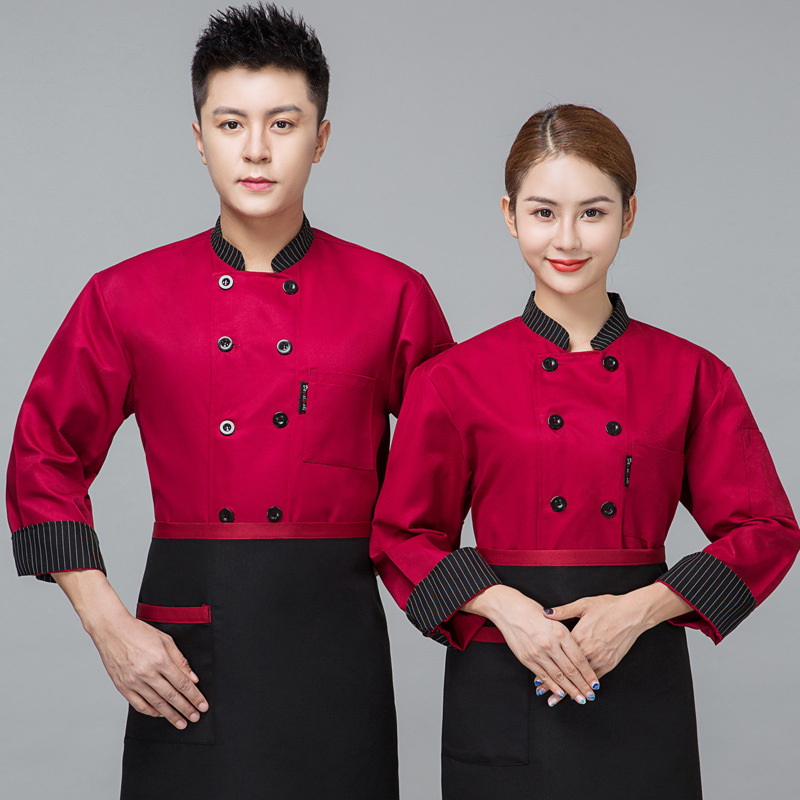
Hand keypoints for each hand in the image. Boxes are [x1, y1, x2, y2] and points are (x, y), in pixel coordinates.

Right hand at [51, 569, 208, 729]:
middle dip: (186, 709)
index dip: (194, 696)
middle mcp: (147, 673)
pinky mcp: (123, 687)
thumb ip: (180, 661)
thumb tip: (192, 678)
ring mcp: (134, 682)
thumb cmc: (140, 632)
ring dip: (171, 715)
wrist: (112, 631)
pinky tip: (161, 714)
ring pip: (156, 704)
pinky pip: (139, 705)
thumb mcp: (165, 640)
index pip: (182, 683)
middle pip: (171, 696)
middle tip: (195, 718)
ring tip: (181, 722)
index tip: (202, 705)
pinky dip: (151, 712)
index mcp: (160, 659)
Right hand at [463, 585, 598, 704]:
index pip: (579, 659)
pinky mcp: (526, 658)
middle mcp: (550, 644)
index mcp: (560, 632)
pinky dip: (553, 686)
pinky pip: (543, 676)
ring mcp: (538, 653)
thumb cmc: (531, 610)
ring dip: (570, 690)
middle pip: (571, 670)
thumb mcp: (554, 619)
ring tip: (579, 698)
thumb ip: (565, 636)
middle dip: (582, 686)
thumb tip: (579, 653)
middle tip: (590, 695)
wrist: (508, 609)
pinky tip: (560, 693)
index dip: (588, 674)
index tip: (595, 683)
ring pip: (558, 676)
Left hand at [538, 593, 647, 705]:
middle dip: (554, 683)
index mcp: (578, 636)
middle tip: (541, 693)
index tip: (537, 678)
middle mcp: (588, 650)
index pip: (558, 656)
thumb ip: (563, 611)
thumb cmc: (608, 607)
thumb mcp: (583, 605)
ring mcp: (600, 658)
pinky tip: (579, 693)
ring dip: (568, 689)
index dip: (547, 667)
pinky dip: (586, 686)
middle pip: (568, 670)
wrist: (632, 613)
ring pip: (581, 678)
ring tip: (556, 699)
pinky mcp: (610, 662)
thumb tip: (546, 613)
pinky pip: (596, 677)